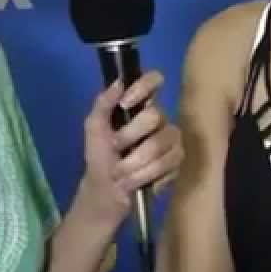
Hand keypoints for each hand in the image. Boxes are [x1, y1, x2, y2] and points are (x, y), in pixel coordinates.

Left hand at [74, 70, 183, 228]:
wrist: (106, 191)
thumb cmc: (100, 156)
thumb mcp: (94, 128)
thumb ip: (103, 103)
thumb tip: (118, 82)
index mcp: (139, 105)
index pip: (153, 81)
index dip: (143, 87)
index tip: (125, 104)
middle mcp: (158, 118)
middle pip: (155, 116)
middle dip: (129, 137)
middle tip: (114, 149)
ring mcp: (170, 140)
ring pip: (160, 143)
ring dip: (135, 162)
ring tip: (121, 174)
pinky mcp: (176, 161)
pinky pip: (168, 163)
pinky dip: (146, 175)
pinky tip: (137, 181)